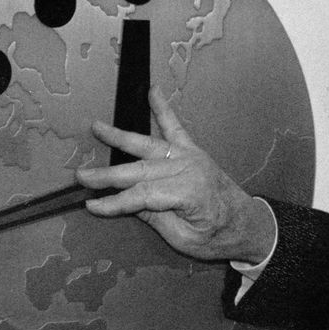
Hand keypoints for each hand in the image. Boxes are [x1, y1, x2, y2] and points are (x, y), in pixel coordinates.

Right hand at [76, 86, 274, 262]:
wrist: (247, 223)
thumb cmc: (217, 237)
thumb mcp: (184, 238)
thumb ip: (155, 216)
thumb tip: (124, 202)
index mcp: (189, 193)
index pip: (142, 195)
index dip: (114, 202)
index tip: (91, 205)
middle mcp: (189, 169)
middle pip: (141, 170)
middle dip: (108, 174)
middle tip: (80, 175)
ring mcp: (191, 157)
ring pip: (150, 145)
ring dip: (122, 137)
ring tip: (97, 127)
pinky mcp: (194, 151)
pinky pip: (176, 127)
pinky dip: (163, 109)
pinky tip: (153, 91)